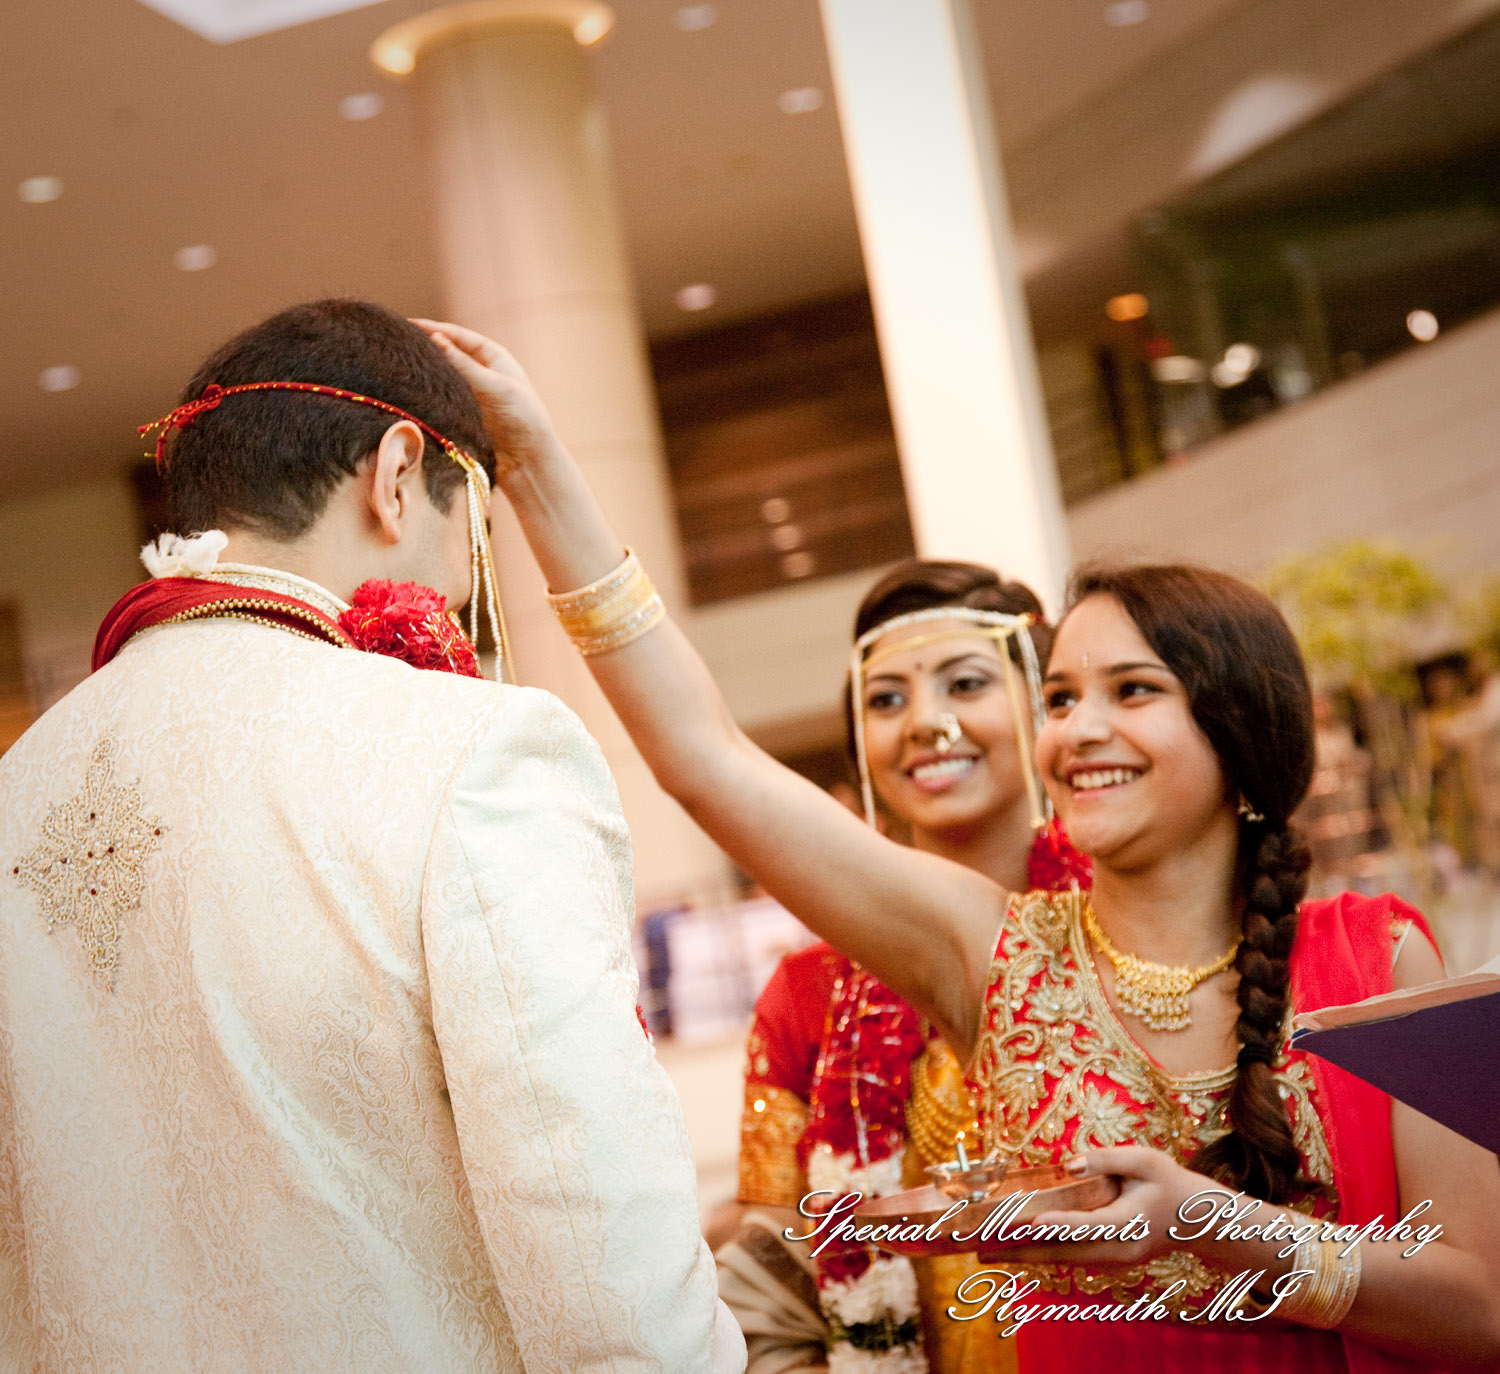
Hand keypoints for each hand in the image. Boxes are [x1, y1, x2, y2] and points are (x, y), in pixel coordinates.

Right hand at [411, 319, 561, 479]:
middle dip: (423, 350)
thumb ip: (465, 365)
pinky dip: (426, 396)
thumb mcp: (495, 387)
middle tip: (393, 345)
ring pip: (441, 379)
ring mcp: (470, 394)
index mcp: (493, 357)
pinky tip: (407, 394)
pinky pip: (440, 401)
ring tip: (395, 368)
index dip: (432, 329)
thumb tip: (435, 339)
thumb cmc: (523, 419)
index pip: (458, 336)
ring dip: (423, 375)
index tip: (405, 325)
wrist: (529, 462)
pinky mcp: (462, 415)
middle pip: (446, 355)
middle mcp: (480, 372)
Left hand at [976, 1145, 1197, 1265]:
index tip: (1033, 1221)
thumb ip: (1107, 1160)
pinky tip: (1015, 1249)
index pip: (1089, 1225)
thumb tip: (1069, 1164)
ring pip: (1063, 1261)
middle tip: (983, 1247)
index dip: (1061, 1224)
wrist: (1195, 1219)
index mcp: (1129, 1223)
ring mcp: (1113, 1260)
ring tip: (987, 1252)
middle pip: (1065, 1253)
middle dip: (1023, 1251)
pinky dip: (1041, 1254)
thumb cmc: (1168, 1182)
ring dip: (1026, 1256)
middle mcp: (1118, 1250)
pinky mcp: (1108, 1260)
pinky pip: (1070, 1259)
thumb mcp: (1145, 1160)